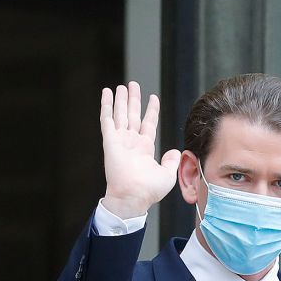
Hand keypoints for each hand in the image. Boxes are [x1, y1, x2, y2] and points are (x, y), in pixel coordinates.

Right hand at [98, 82, 175, 219]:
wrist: (133, 195)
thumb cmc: (149, 190)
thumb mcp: (167, 174)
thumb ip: (171, 161)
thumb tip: (175, 151)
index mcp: (144, 148)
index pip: (148, 123)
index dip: (151, 110)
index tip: (153, 97)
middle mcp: (131, 142)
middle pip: (133, 114)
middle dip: (133, 99)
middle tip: (133, 85)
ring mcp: (120, 140)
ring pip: (121, 113)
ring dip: (121, 99)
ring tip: (121, 86)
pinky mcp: (110, 140)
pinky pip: (107, 119)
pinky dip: (106, 105)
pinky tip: (106, 93)